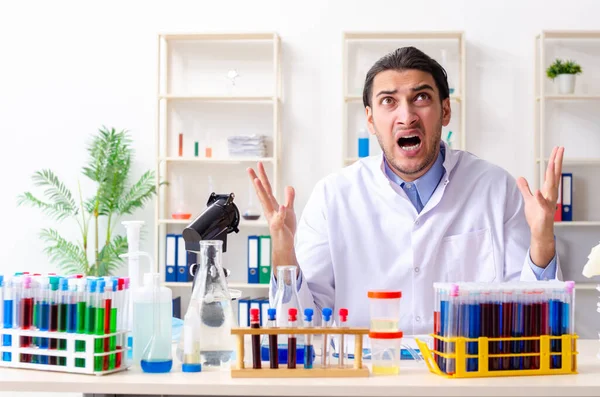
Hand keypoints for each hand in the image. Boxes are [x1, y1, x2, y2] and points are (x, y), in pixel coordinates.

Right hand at [247, 162, 297, 268]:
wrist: (284, 245)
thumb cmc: (285, 229)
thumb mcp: (289, 210)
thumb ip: (289, 198)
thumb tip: (288, 186)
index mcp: (272, 205)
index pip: (266, 188)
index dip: (262, 176)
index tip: (258, 165)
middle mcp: (270, 210)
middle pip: (262, 192)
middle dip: (257, 180)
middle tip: (250, 169)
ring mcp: (273, 217)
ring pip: (266, 203)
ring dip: (262, 192)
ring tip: (258, 181)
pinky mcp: (279, 226)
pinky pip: (279, 219)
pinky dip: (280, 213)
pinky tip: (281, 206)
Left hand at [517, 146, 563, 265]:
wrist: (539, 231)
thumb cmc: (536, 216)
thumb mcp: (528, 199)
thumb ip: (525, 188)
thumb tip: (520, 178)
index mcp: (547, 190)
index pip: (551, 172)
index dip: (554, 161)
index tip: (556, 150)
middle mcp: (550, 194)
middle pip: (554, 175)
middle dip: (557, 161)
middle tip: (560, 149)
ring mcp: (549, 202)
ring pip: (552, 186)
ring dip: (552, 175)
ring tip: (552, 163)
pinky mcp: (545, 211)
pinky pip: (543, 203)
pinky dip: (541, 197)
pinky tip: (539, 190)